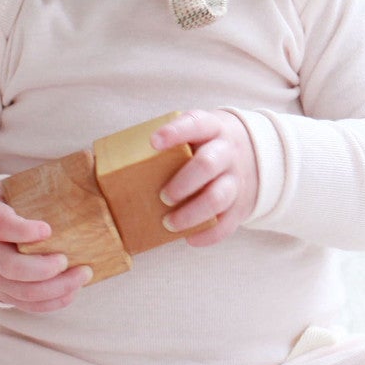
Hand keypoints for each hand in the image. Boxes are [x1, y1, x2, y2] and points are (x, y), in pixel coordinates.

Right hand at [0, 180, 93, 311]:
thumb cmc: (4, 206)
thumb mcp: (10, 188)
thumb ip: (40, 183)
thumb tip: (94, 162)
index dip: (21, 230)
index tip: (47, 229)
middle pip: (10, 267)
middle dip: (43, 269)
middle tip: (68, 260)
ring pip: (21, 291)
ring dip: (55, 288)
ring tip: (83, 274)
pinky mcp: (1, 291)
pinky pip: (26, 305)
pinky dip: (51, 302)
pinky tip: (72, 291)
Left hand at [149, 109, 258, 247]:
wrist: (253, 153)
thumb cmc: (206, 144)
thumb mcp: (196, 131)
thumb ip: (170, 141)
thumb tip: (111, 159)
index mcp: (212, 128)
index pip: (195, 124)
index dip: (175, 132)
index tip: (153, 142)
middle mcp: (227, 152)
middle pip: (208, 164)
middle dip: (183, 183)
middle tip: (163, 196)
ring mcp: (236, 179)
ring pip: (219, 197)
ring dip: (191, 213)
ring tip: (168, 223)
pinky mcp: (241, 205)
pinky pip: (228, 223)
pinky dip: (208, 234)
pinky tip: (190, 239)